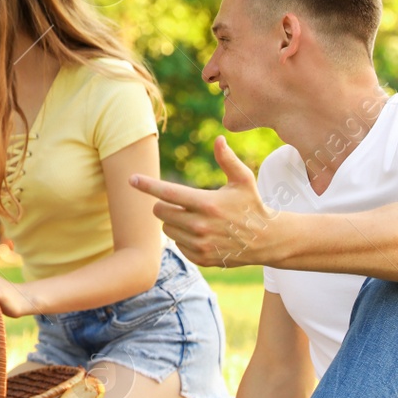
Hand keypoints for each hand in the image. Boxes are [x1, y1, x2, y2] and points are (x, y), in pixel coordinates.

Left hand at [131, 135, 278, 267]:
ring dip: (173, 222)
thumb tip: (219, 139)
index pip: (168, 193)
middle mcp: (200, 226)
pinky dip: (183, 238)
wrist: (266, 240)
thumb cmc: (252, 205)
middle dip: (164, 204)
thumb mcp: (243, 180)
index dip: (147, 185)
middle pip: (160, 212)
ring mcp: (199, 244)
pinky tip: (201, 234)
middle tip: (181, 203)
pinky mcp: (200, 258)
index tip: (131, 179)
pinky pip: (177, 245)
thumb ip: (228, 160)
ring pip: (167, 229)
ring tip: (195, 218)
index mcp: (207, 204)